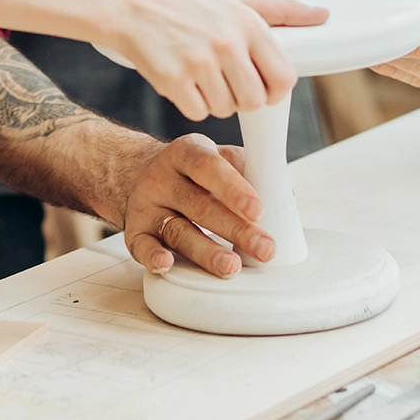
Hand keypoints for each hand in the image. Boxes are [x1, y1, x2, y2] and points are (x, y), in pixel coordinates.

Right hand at [103, 0, 326, 120]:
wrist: (130, 4)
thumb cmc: (185, 1)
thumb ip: (281, 10)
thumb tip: (323, 15)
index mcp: (247, 24)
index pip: (284, 77)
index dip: (275, 90)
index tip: (262, 86)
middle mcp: (227, 44)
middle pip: (255, 100)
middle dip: (244, 98)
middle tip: (226, 81)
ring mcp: (199, 63)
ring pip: (226, 109)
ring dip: (216, 100)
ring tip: (201, 75)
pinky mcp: (174, 80)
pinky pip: (198, 112)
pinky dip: (192, 103)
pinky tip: (183, 81)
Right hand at [119, 134, 272, 277]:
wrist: (136, 172)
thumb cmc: (190, 171)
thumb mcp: (214, 157)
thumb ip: (247, 171)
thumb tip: (285, 198)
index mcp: (186, 152)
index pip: (209, 167)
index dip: (234, 188)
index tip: (258, 209)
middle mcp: (163, 178)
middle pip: (200, 205)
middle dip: (235, 229)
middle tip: (264, 248)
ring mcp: (147, 205)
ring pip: (178, 231)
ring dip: (206, 251)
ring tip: (231, 266)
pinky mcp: (134, 231)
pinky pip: (141, 246)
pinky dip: (153, 257)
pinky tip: (167, 265)